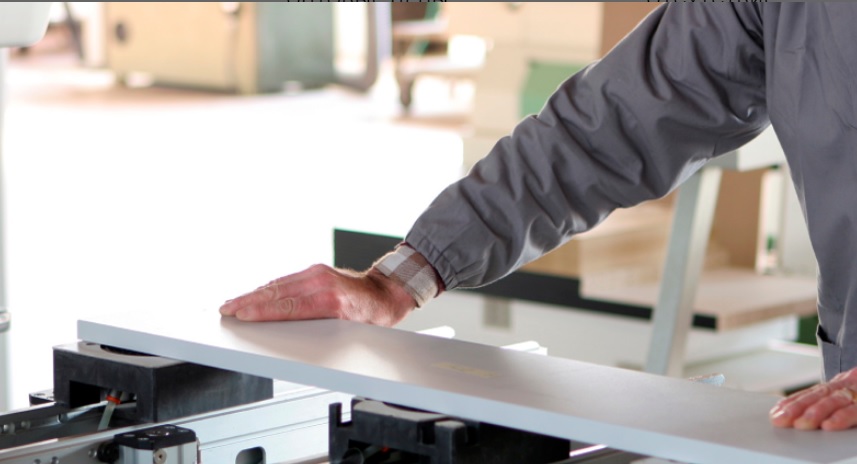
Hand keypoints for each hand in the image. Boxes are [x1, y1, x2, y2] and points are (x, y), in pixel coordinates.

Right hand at [219, 264, 415, 325]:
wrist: (385, 291)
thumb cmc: (371, 315)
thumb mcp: (348, 329)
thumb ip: (319, 331)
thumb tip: (288, 337)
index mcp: (331, 300)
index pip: (288, 307)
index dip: (261, 312)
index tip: (241, 315)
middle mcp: (323, 282)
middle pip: (277, 293)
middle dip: (248, 302)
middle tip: (226, 309)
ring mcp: (319, 273)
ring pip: (279, 285)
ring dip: (254, 295)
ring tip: (233, 303)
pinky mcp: (316, 269)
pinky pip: (287, 280)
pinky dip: (269, 289)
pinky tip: (255, 295)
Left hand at [770, 368, 856, 429]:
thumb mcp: (849, 394)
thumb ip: (829, 401)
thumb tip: (795, 413)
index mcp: (839, 385)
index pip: (811, 394)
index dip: (792, 402)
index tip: (775, 414)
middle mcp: (847, 385)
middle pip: (819, 395)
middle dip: (797, 407)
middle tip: (781, 419)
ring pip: (835, 400)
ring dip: (816, 412)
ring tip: (801, 424)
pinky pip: (856, 410)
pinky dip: (842, 417)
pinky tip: (829, 425)